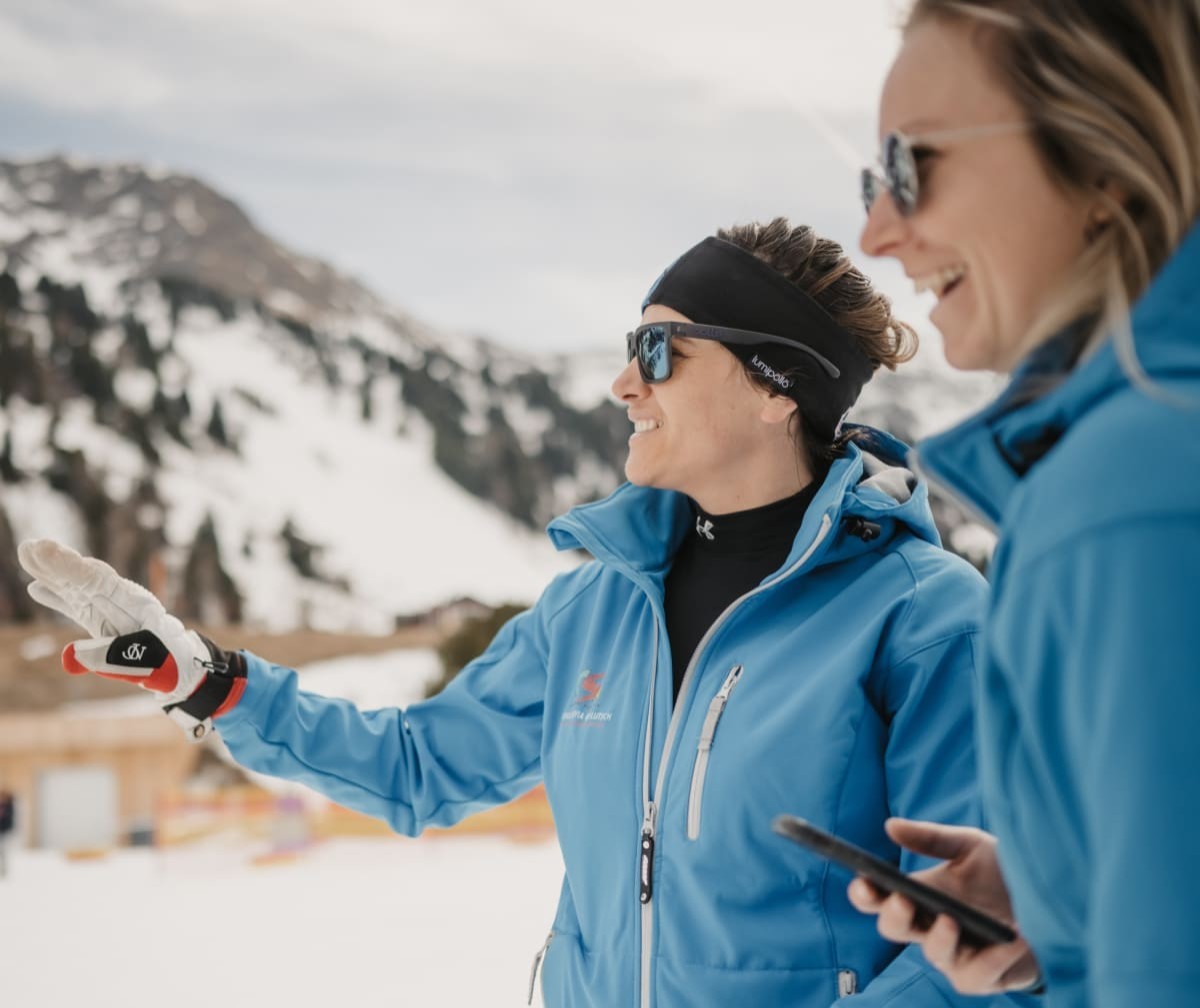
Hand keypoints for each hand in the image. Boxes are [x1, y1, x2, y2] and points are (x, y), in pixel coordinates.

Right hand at [17, 539, 245, 738]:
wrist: (181, 666)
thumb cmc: (167, 663)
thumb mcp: (145, 663)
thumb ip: (111, 657)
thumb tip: (72, 655)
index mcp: (135, 604)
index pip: (99, 580)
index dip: (73, 568)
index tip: (50, 551)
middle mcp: (120, 600)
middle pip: (84, 577)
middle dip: (57, 563)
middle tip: (30, 546)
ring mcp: (110, 608)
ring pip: (75, 586)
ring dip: (51, 573)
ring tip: (26, 554)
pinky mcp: (102, 619)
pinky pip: (75, 604)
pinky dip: (56, 595)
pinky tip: (35, 587)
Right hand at [846, 818, 1040, 994]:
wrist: (1051, 901)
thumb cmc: (1002, 873)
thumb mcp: (968, 846)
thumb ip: (931, 838)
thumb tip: (889, 825)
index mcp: (918, 896)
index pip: (879, 899)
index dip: (865, 894)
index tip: (863, 881)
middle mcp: (929, 928)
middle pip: (895, 929)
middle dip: (895, 916)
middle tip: (904, 900)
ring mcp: (954, 955)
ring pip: (933, 955)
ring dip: (939, 939)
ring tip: (951, 919)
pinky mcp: (983, 977)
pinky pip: (978, 975)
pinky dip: (994, 958)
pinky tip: (1013, 937)